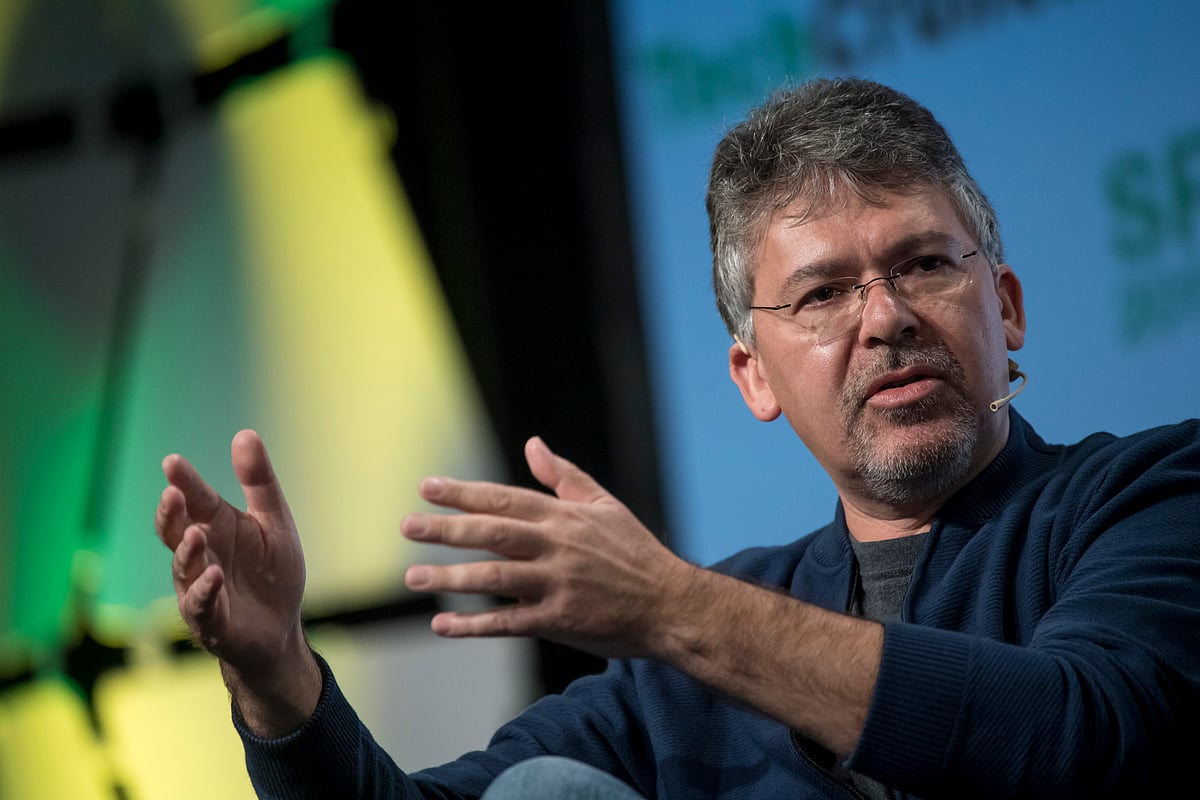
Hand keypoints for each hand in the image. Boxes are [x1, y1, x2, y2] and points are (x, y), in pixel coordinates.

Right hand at [154, 430, 309, 688]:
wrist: (281, 629)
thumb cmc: (272, 573)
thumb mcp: (274, 522)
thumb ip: (259, 482)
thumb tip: (245, 433)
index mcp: (216, 527)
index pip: (195, 499)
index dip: (183, 481)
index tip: (172, 462)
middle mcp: (201, 554)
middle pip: (176, 530)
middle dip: (172, 514)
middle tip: (173, 494)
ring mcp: (200, 587)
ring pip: (184, 567)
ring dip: (189, 551)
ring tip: (197, 533)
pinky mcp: (209, 619)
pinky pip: (201, 604)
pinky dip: (205, 590)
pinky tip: (213, 575)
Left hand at [400, 436, 694, 658]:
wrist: (671, 604)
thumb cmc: (635, 553)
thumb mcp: (604, 505)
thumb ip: (564, 476)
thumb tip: (533, 445)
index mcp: (564, 516)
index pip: (504, 499)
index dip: (463, 493)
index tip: (427, 488)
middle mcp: (556, 546)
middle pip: (491, 533)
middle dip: (445, 529)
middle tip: (408, 527)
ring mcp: (557, 584)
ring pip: (494, 577)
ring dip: (450, 578)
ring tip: (414, 576)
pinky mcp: (560, 620)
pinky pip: (508, 622)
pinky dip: (474, 625)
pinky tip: (444, 626)